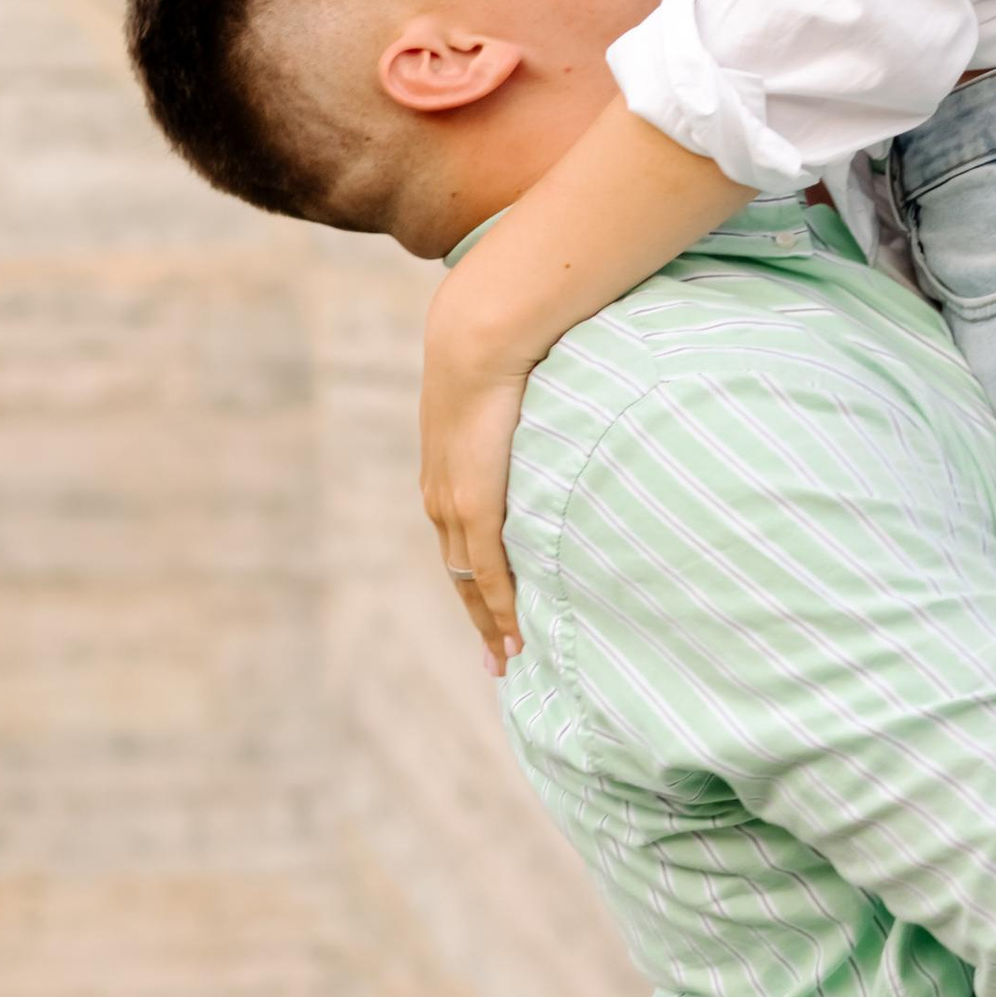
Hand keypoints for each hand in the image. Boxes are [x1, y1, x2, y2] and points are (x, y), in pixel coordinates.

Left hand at [419, 258, 544, 671]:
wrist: (478, 338)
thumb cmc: (503, 354)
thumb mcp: (507, 398)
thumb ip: (523, 421)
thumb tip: (553, 412)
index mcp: (446, 475)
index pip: (461, 542)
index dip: (476, 580)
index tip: (490, 612)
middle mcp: (442, 499)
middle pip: (461, 574)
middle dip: (481, 617)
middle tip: (500, 659)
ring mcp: (455, 507)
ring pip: (472, 583)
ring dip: (492, 623)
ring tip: (512, 658)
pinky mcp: (475, 508)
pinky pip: (489, 573)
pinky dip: (502, 609)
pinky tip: (516, 638)